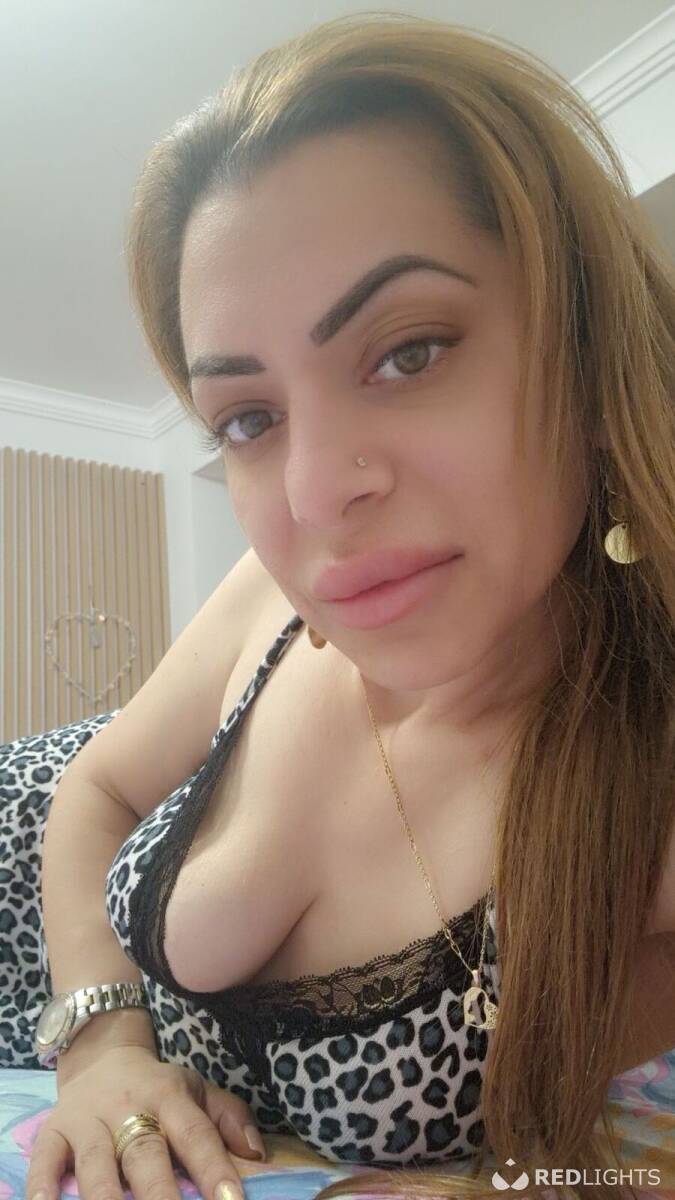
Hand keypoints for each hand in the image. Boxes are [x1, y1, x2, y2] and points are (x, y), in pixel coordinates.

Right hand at [26, 1044, 264, 1199]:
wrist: (102, 1056)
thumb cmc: (158, 1089)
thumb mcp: (197, 1090)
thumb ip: (228, 1118)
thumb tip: (257, 1154)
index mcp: (169, 1096)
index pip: (195, 1133)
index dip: (213, 1167)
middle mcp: (128, 1106)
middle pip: (145, 1153)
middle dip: (159, 1194)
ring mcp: (88, 1120)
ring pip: (96, 1163)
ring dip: (106, 1197)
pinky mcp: (54, 1131)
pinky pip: (46, 1159)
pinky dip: (43, 1185)